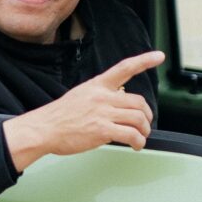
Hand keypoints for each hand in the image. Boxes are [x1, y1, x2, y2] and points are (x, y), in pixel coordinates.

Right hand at [2, 51, 163, 172]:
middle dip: (147, 116)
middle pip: (139, 102)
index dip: (144, 61)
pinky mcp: (102, 130)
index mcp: (97, 85)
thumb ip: (101, 95)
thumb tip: (120, 97)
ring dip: (145, 130)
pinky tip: (136, 145)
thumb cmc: (59, 116)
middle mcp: (102, 96)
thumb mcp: (80, 95)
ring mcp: (103, 113)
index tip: (158, 56)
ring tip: (141, 137)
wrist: (43, 129)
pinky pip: (131, 135)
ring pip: (138, 118)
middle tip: (145, 124)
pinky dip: (139, 142)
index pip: (124, 68)